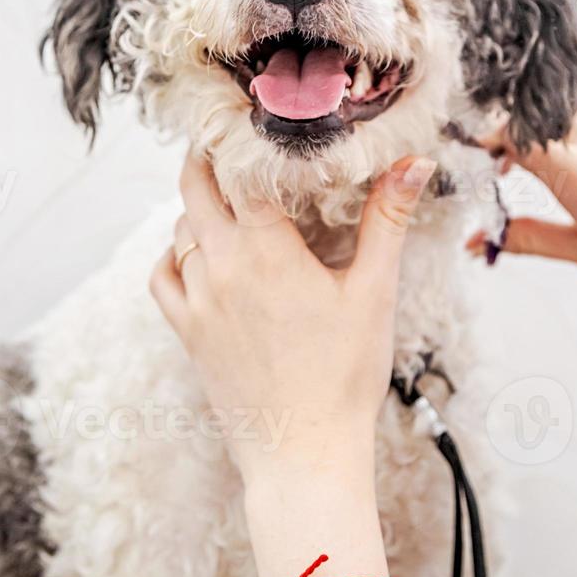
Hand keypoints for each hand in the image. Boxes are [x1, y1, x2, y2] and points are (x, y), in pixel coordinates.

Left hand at [149, 152, 436, 486]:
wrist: (302, 454)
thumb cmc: (344, 376)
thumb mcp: (374, 293)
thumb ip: (388, 221)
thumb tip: (414, 163)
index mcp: (266, 250)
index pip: (238, 171)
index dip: (240, 139)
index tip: (248, 122)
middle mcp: (221, 267)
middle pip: (195, 189)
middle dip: (208, 159)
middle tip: (229, 144)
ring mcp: (198, 301)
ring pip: (179, 230)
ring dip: (197, 207)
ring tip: (224, 198)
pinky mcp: (189, 333)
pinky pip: (162, 278)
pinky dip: (173, 255)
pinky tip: (195, 253)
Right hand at [470, 94, 576, 314]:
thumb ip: (529, 239)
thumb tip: (481, 242)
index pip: (516, 137)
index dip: (489, 145)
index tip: (480, 162)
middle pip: (537, 114)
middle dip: (512, 134)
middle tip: (503, 164)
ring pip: (567, 103)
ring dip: (544, 123)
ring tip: (542, 157)